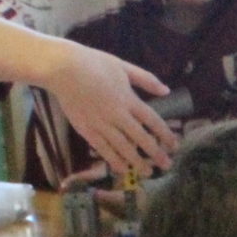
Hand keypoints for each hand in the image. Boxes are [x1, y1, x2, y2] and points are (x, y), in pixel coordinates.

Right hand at [42, 43, 178, 177]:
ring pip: (123, 147)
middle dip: (155, 153)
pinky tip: (123, 169)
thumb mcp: (123, 66)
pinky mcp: (86, 129)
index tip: (175, 145)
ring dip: (137, 162)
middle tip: (167, 165)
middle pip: (141, 138)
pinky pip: (102, 149)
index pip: (152, 121)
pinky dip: (113, 160)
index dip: (165, 134)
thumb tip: (166, 91)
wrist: (62, 67)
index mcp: (129, 99)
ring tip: (147, 173)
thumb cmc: (93, 63)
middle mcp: (118, 115)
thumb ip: (146, 79)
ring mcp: (101, 124)